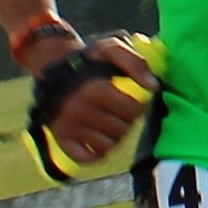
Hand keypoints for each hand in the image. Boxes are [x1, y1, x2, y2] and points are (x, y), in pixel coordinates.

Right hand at [43, 34, 154, 166]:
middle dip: (126, 120)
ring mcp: (69, 127)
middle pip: (122, 129)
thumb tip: (153, 87)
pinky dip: (96, 153)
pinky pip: (87, 158)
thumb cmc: (89, 61)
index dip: (138, 105)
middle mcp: (79, 110)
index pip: (133, 109)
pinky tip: (99, 139)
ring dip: (114, 136)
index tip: (132, 99)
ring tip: (110, 121)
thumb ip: (135, 63)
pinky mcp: (61, 139)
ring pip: (108, 145)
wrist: (54, 68)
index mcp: (93, 89)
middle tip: (120, 110)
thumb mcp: (111, 49)